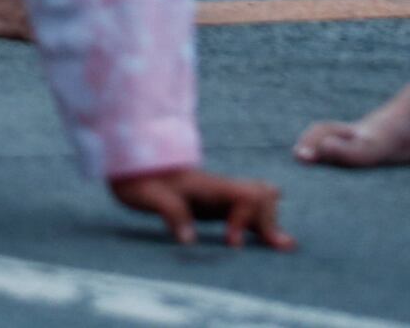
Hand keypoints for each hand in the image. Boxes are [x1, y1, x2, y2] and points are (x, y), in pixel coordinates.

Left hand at [109, 169, 293, 249]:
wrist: (132, 166)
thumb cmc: (139, 179)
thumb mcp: (147, 195)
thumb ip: (170, 212)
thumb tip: (189, 240)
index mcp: (208, 185)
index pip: (248, 197)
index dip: (246, 220)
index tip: (231, 243)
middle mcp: (221, 189)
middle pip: (263, 197)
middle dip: (268, 222)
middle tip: (268, 247)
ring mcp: (221, 196)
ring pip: (261, 202)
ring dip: (270, 223)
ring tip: (282, 246)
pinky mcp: (217, 205)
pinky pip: (249, 211)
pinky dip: (262, 225)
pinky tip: (273, 242)